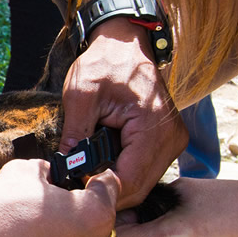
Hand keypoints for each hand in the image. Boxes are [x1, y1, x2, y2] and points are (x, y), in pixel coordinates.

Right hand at [0, 160, 119, 236]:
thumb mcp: (22, 171)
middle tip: (48, 207)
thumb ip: (47, 170)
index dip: (91, 177)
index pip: (110, 185)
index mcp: (97, 214)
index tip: (76, 179)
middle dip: (79, 211)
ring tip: (34, 232)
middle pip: (98, 220)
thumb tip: (49, 175)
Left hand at [61, 16, 188, 209]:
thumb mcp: (81, 93)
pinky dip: (123, 174)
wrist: (125, 44)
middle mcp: (171, 139)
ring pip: (142, 184)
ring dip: (114, 185)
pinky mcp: (165, 142)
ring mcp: (172, 142)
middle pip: (139, 189)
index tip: (74, 191)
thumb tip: (66, 167)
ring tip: (86, 176)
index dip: (101, 192)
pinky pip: (144, 171)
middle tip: (75, 188)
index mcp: (154, 127)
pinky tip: (101, 167)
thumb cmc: (105, 62)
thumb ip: (74, 133)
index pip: (130, 181)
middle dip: (106, 192)